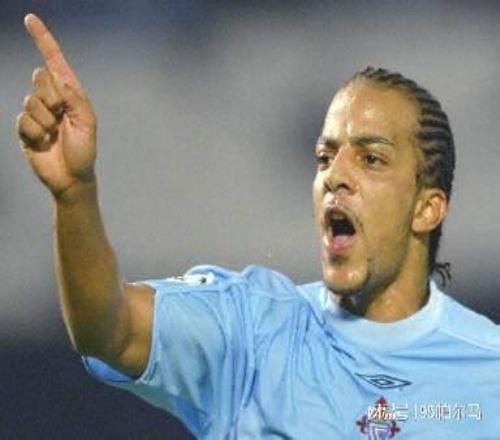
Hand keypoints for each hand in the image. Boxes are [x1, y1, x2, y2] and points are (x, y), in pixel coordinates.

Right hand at [16, 14, 96, 200]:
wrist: (72, 178)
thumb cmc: (84, 151)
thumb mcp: (87, 123)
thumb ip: (74, 98)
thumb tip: (56, 76)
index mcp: (70, 96)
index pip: (54, 64)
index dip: (44, 41)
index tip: (31, 19)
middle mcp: (52, 100)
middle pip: (41, 79)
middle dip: (53, 99)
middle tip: (62, 119)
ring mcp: (37, 114)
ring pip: (31, 101)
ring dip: (45, 120)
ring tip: (54, 135)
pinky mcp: (25, 129)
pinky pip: (23, 120)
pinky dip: (36, 132)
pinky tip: (43, 142)